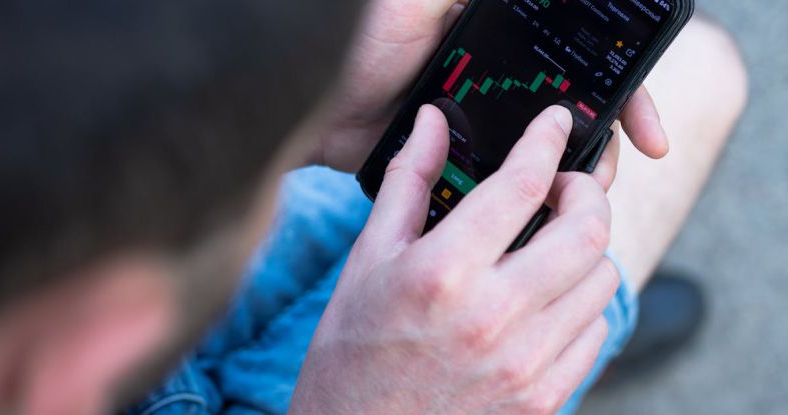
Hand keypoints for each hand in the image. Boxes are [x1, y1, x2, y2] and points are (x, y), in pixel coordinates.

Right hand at [291, 105, 618, 413]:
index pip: (523, 185)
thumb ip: (409, 182)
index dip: (546, 140)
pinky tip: (545, 300)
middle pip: (587, 228)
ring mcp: (526, 363)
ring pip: (602, 278)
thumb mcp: (369, 259)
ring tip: (549, 246)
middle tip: (562, 186)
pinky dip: (581, 304)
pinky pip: (595, 333)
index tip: (554, 123)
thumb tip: (433, 122)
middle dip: (586, 190)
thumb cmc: (353, 351)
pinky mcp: (543, 398)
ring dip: (584, 248)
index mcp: (443, 272)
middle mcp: (494, 316)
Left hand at [307, 0, 668, 173]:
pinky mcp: (451, 162)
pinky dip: (520, 205)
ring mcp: (476, 124)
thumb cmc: (354, 38)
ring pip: (542, 159)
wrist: (302, 102)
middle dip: (599, 149)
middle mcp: (498, 79)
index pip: (583, 62)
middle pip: (573, 116)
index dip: (625, 94)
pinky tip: (529, 221)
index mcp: (504, 38)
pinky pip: (499, 187)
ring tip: (568, 204)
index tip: (648, 134)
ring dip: (566, 183)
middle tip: (600, 179)